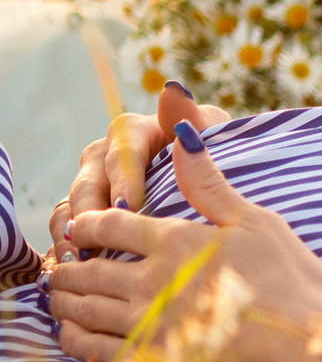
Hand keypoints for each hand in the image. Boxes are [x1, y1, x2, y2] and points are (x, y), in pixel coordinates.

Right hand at [47, 82, 229, 261]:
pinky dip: (69, 248)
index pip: (121, 152)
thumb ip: (194, 118)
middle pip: (87, 183)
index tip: (129, 206)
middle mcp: (104, 156)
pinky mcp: (88, 212)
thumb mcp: (213, 133)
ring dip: (73, 234)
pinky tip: (78, 271)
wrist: (212, 173)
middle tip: (99, 240)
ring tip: (82, 261)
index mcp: (132, 132)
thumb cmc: (213, 150)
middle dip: (91, 212)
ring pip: (70, 207)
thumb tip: (173, 90)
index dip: (123, 179)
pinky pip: (68, 229)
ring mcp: (92, 184)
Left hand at [47, 126, 321, 361]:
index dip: (90, 223)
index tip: (82, 225)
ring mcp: (145, 325)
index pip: (110, 225)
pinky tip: (72, 334)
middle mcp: (149, 281)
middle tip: (63, 264)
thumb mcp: (257, 223)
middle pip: (88, 269)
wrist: (299, 351)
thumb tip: (182, 132)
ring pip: (83, 309)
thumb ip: (210, 184)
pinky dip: (73, 338)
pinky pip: (92, 350)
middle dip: (70, 264)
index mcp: (173, 242)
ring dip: (64, 299)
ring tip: (60, 296)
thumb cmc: (289, 283)